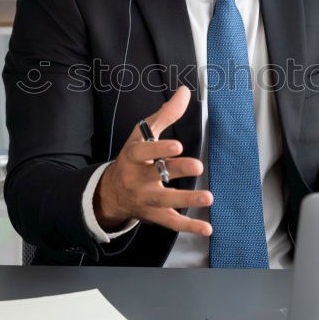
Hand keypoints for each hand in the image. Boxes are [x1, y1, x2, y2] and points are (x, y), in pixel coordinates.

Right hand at [94, 85, 212, 235]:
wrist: (110, 192)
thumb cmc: (132, 159)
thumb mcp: (142, 135)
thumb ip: (165, 115)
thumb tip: (185, 92)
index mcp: (133, 157)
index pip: (144, 152)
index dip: (160, 149)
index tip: (177, 145)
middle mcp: (137, 179)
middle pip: (157, 175)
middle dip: (177, 170)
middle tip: (197, 166)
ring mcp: (145, 199)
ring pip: (166, 201)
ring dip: (187, 199)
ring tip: (208, 197)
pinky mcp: (154, 215)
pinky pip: (172, 222)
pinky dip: (189, 227)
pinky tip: (206, 228)